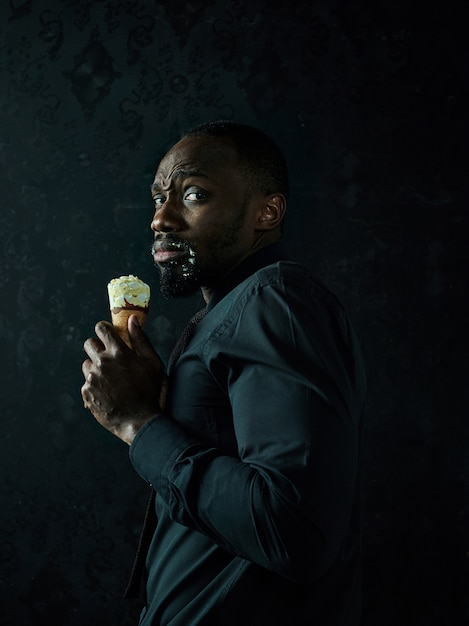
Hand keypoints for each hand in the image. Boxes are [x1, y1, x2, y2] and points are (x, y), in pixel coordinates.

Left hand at [81, 315, 164, 444]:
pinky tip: (108, 392)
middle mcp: (102, 362)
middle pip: (89, 343)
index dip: (104, 329)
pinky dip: (95, 385)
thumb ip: (140, 339)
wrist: (138, 420)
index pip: (101, 329)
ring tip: (110, 378)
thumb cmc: (149, 391)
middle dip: (97, 346)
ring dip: (96, 367)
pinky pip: (87, 382)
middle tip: (108, 356)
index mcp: (118, 352)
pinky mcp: (86, 391)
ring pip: (87, 363)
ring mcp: (92, 378)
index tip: (108, 334)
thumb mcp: (152, 362)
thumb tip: (132, 319)